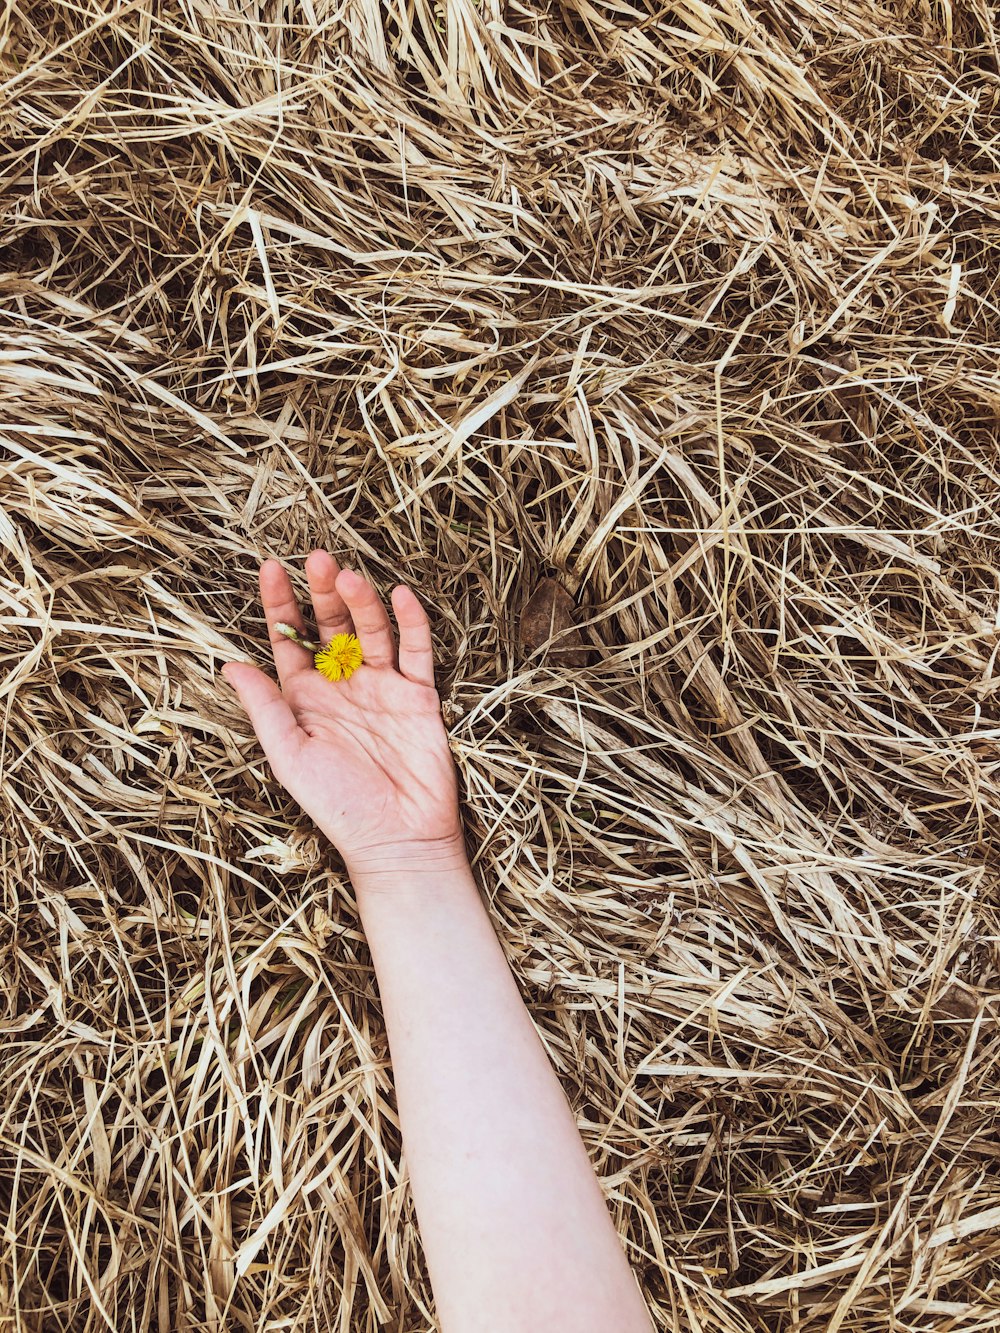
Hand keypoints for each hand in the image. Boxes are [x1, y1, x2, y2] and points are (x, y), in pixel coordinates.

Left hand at [221, 551, 466, 879]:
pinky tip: (400, 596)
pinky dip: (411, 623)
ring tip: (349, 578)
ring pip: (371, 630)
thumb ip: (265, 708)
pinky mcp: (419, 696)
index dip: (281, 604)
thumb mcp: (288, 755)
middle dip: (323, 591)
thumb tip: (228, 665)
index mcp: (306, 697)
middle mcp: (343, 685)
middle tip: (317, 558)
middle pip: (332, 624)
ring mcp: (383, 687)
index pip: (290, 640)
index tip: (271, 569)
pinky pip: (416, 651)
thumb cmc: (337, 805)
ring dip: (361, 602)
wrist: (397, 839)